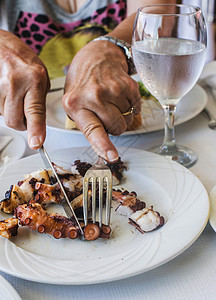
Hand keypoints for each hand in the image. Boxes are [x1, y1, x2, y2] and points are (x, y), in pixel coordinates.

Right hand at [0, 30, 49, 148]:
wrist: (4, 48)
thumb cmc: (25, 62)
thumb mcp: (43, 79)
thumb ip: (40, 101)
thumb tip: (37, 124)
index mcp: (34, 80)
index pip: (35, 111)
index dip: (35, 129)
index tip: (36, 143)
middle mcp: (15, 84)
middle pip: (15, 121)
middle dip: (22, 124)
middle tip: (26, 113)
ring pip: (5, 117)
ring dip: (12, 113)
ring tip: (16, 96)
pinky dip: (4, 107)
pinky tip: (8, 95)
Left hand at [62, 40, 140, 161]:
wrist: (97, 56)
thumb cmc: (83, 82)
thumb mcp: (73, 102)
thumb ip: (85, 123)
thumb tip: (103, 145)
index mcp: (74, 104)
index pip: (92, 130)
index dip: (103, 145)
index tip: (111, 156)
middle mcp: (93, 96)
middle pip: (116, 128)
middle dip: (115, 126)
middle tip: (106, 113)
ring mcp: (112, 89)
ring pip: (127, 119)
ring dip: (122, 115)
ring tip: (111, 101)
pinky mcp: (127, 84)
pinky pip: (136, 107)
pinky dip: (131, 105)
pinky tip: (120, 95)